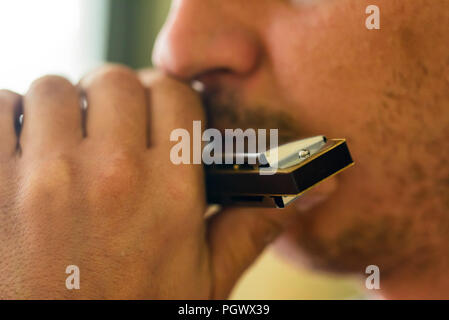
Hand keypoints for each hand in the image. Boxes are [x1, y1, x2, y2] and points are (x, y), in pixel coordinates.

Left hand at [0, 65, 321, 298]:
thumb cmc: (133, 316)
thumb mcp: (206, 279)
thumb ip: (256, 222)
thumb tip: (319, 184)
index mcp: (170, 194)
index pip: (173, 95)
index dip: (164, 102)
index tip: (155, 120)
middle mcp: (111, 176)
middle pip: (115, 81)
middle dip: (114, 99)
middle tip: (109, 131)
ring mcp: (44, 179)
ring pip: (54, 90)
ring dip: (61, 109)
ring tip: (65, 147)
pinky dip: (9, 120)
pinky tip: (23, 154)